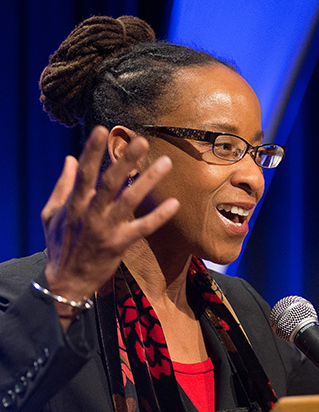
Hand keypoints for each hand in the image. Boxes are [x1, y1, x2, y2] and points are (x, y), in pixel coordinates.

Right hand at [41, 126, 178, 307]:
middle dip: (125, 160)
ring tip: (165, 162)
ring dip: (148, 180)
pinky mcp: (120, 244)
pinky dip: (158, 216)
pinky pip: (143, 228)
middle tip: (142, 141)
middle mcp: (91, 214)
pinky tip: (174, 203)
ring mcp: (106, 229)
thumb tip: (68, 159)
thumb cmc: (60, 245)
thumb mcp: (52, 214)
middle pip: (109, 182)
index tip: (101, 129)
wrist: (66, 282)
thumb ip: (62, 186)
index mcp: (74, 204)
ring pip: (129, 200)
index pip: (84, 172)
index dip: (91, 151)